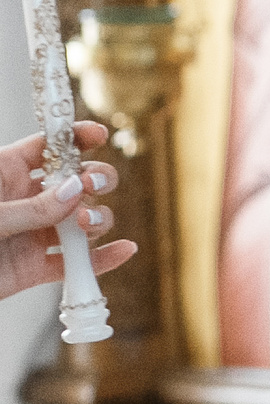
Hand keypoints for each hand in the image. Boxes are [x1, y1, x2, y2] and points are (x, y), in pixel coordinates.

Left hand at [0, 121, 128, 302]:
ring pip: (81, 221)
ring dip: (96, 219)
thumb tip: (76, 192)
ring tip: (85, 226)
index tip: (97, 135)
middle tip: (93, 187)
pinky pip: (75, 263)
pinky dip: (102, 260)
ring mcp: (32, 235)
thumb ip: (31, 207)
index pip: (46, 147)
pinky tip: (124, 250)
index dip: (74, 137)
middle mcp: (24, 201)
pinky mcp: (35, 268)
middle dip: (94, 180)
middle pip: (75, 181)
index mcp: (3, 175)